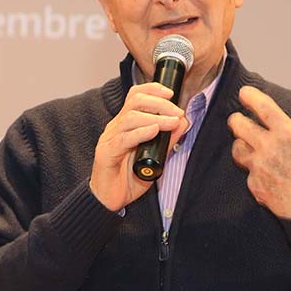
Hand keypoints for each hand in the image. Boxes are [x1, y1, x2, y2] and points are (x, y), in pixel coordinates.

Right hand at [90, 83, 189, 211]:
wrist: (109, 200)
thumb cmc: (128, 178)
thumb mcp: (155, 157)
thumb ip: (168, 140)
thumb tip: (183, 122)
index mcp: (126, 125)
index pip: (136, 96)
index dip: (153, 89)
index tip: (171, 93)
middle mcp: (116, 128)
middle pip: (135, 101)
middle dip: (159, 102)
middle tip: (177, 111)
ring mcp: (110, 139)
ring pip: (130, 117)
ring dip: (155, 117)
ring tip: (172, 122)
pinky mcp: (107, 153)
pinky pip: (124, 139)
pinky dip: (141, 132)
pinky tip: (155, 131)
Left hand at [227, 85, 290, 218]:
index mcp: (287, 134)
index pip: (262, 107)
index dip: (250, 96)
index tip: (244, 92)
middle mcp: (269, 148)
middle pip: (238, 125)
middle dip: (236, 120)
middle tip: (238, 120)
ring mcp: (259, 167)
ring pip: (237, 149)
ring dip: (241, 145)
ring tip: (248, 145)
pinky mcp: (254, 185)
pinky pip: (247, 173)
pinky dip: (253, 171)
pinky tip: (264, 173)